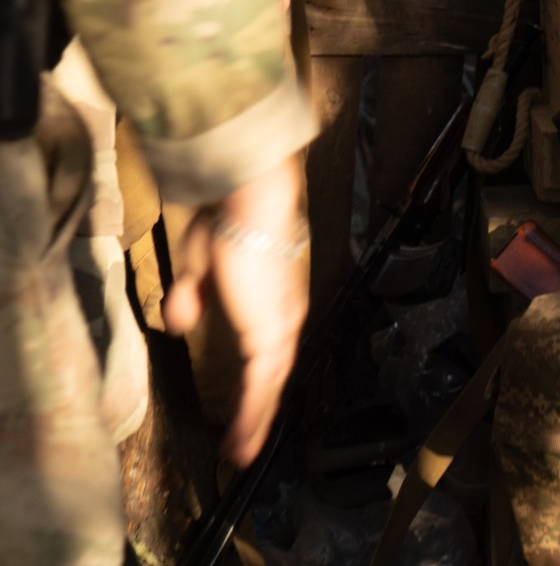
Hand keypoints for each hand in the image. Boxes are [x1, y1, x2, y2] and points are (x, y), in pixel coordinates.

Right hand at [165, 158, 309, 465]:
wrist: (249, 204)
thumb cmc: (228, 221)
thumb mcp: (201, 265)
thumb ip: (193, 297)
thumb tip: (181, 324)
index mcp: (269, 298)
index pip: (265, 349)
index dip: (256, 378)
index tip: (245, 403)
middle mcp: (282, 315)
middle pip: (273, 373)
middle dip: (260, 410)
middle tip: (245, 442)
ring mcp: (280, 325)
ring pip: (270, 385)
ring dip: (256, 420)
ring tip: (241, 453)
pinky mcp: (271, 333)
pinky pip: (264, 385)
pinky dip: (255, 414)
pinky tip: (244, 440)